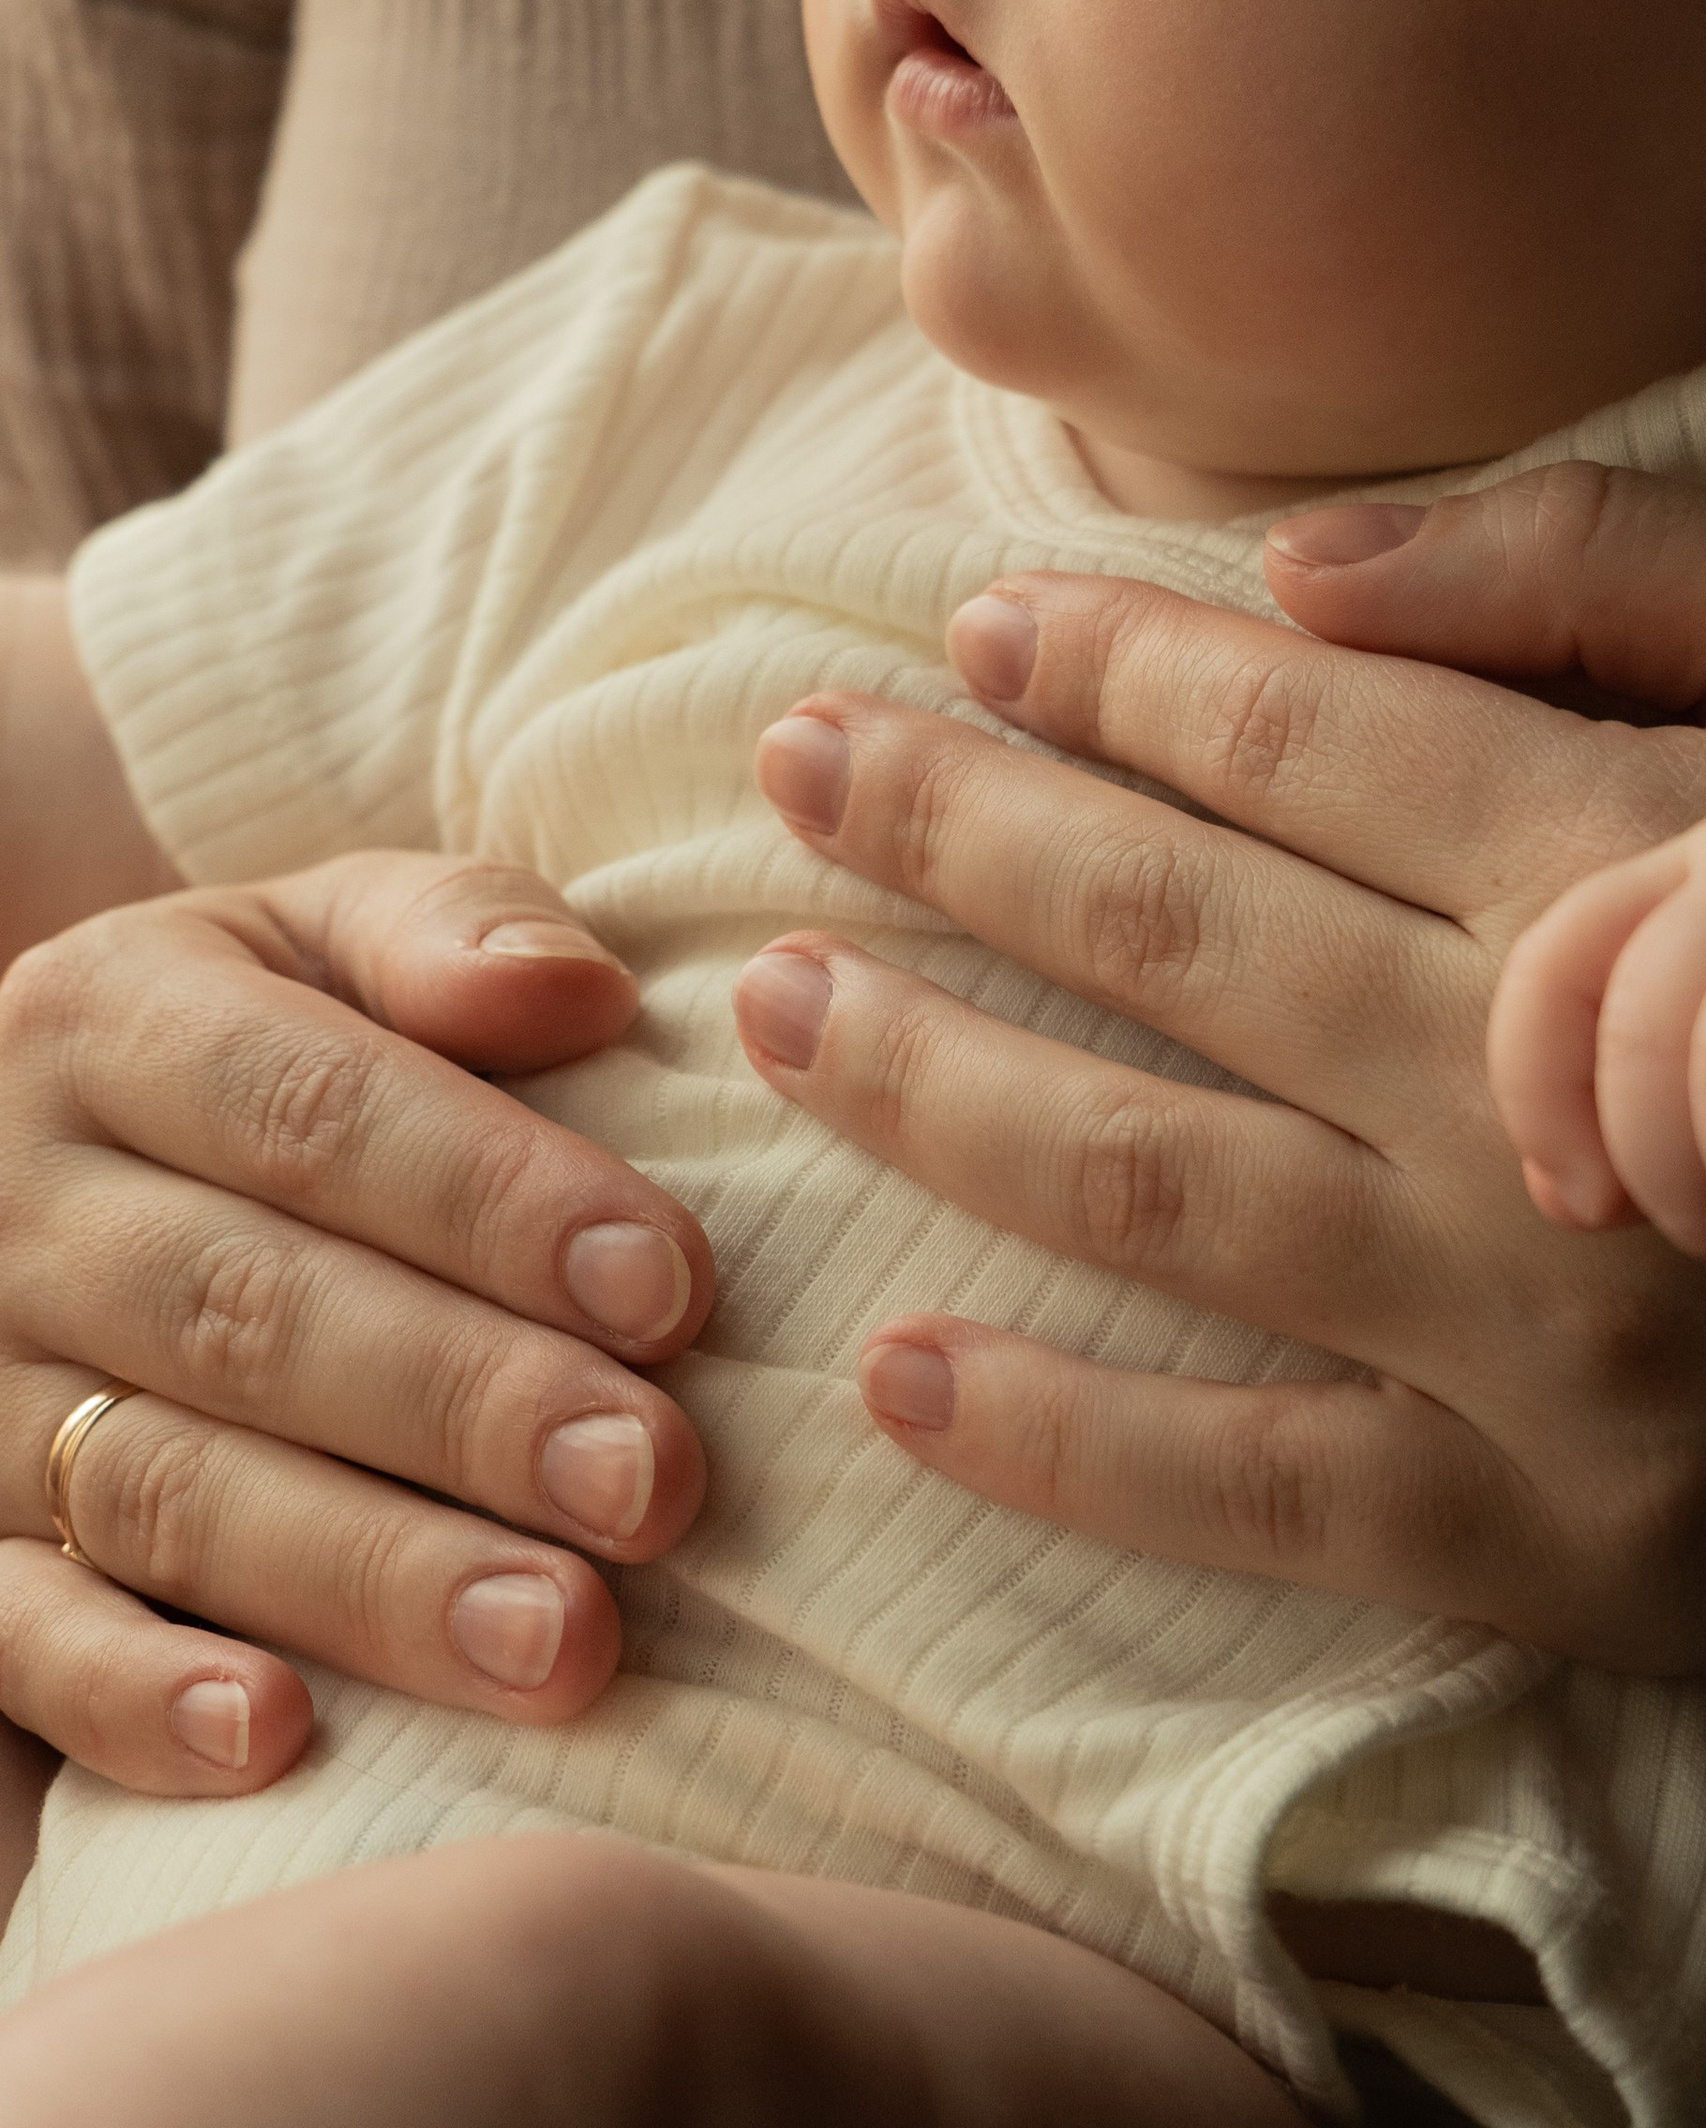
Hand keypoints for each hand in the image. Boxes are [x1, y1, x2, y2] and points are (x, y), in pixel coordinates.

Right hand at [0, 856, 715, 1798]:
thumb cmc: (253, 1036)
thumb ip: (449, 935)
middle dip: (468, 1405)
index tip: (670, 1288)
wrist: (25, 1137)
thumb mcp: (320, 936)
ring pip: (160, 1489)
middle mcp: (16, 1201)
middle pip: (251, 1311)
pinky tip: (275, 1739)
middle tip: (653, 1483)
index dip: (492, 1199)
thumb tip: (580, 988)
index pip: (313, 1109)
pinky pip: (10, 1640)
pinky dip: (133, 1697)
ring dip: (369, 1575)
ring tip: (560, 1635)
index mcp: (111, 1018)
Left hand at [731, 464, 1705, 1671]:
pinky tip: (903, 1357)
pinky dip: (1053, 1431)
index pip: (1302, 733)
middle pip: (1181, 938)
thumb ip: (1600, 566)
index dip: (1108, 669)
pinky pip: (1245, 1486)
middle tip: (792, 753)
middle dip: (954, 829)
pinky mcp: (1545, 1544)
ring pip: (1161, 1188)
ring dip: (934, 1083)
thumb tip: (1296, 567)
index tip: (965, 619)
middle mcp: (1557, 1096)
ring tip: (772, 1004)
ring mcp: (1541, 1342)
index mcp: (1628, 862)